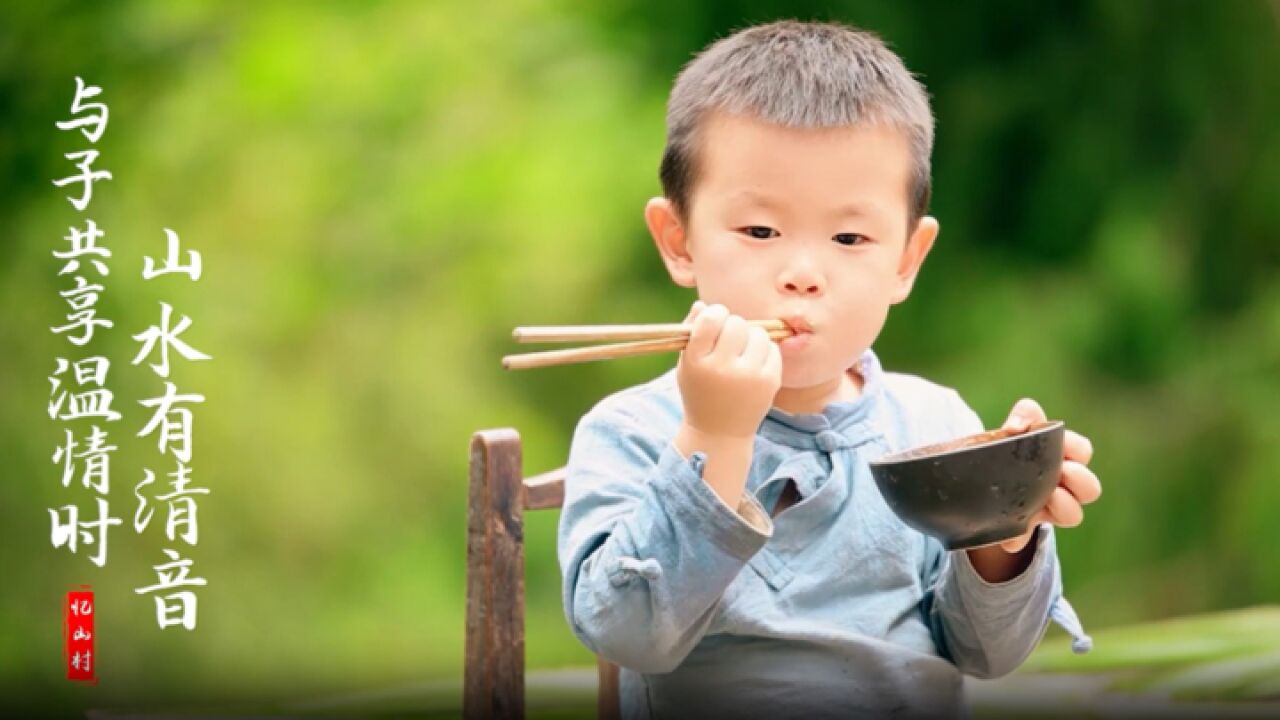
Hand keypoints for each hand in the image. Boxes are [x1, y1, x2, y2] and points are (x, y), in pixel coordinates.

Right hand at [675, 301, 782, 439]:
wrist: (719, 434)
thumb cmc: (700, 392)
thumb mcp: (686, 365)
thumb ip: (692, 332)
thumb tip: (704, 304)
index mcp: (697, 362)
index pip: (710, 319)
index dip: (715, 314)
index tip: (716, 320)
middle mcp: (722, 368)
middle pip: (736, 323)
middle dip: (733, 326)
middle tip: (729, 340)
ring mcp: (749, 376)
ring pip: (758, 333)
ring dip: (750, 337)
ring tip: (742, 352)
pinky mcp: (769, 382)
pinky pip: (772, 348)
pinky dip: (764, 351)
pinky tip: (753, 364)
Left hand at [995, 398, 1101, 552]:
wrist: (980, 473)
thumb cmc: (1009, 446)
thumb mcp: (1016, 426)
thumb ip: (1024, 416)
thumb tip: (1015, 428)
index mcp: (1063, 456)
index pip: (1082, 450)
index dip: (1075, 448)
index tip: (1060, 445)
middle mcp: (1063, 484)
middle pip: (1091, 488)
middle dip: (1081, 480)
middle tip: (1061, 473)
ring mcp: (1046, 507)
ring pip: (1073, 515)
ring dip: (1064, 507)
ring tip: (1045, 499)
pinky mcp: (1022, 525)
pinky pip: (1024, 538)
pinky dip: (1017, 537)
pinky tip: (1008, 537)